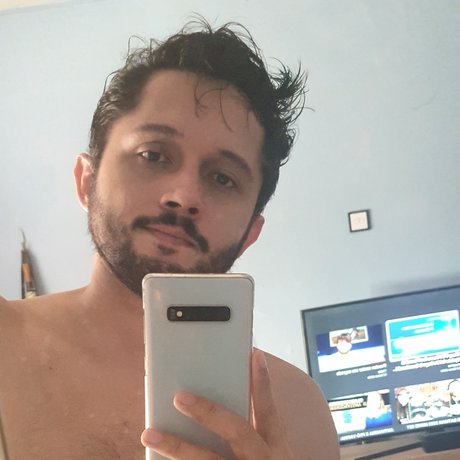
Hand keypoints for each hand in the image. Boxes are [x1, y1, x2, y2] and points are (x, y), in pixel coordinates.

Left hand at [141, 349, 293, 458]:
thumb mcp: (269, 454)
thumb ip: (249, 430)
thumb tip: (213, 399)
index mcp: (275, 448)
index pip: (269, 410)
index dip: (263, 382)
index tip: (253, 354)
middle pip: (237, 432)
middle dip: (209, 413)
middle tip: (179, 396)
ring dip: (177, 447)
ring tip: (149, 433)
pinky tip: (154, 459)